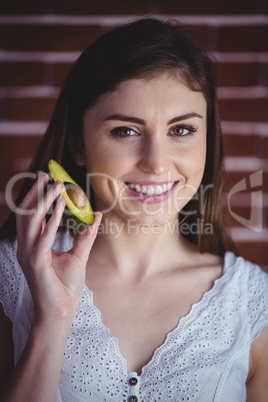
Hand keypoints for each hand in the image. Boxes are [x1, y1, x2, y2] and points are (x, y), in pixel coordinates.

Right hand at [16, 172, 101, 328]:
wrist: (61, 312)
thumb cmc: (66, 288)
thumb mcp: (79, 256)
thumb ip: (85, 236)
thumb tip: (96, 217)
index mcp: (33, 245)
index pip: (32, 216)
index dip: (37, 197)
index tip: (47, 181)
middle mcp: (26, 247)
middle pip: (26, 214)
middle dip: (35, 193)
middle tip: (46, 175)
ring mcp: (28, 254)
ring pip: (31, 220)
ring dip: (43, 201)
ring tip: (55, 185)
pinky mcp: (35, 262)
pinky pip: (43, 236)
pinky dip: (51, 219)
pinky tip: (59, 206)